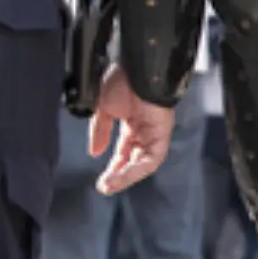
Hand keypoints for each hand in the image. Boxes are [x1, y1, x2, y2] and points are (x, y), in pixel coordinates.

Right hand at [88, 63, 175, 194]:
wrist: (137, 70)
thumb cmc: (123, 82)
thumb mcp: (103, 109)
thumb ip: (99, 131)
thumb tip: (95, 152)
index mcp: (131, 125)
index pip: (123, 154)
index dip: (113, 168)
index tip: (102, 182)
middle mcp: (145, 132)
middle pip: (134, 162)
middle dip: (119, 176)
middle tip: (105, 187)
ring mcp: (155, 133)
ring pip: (144, 164)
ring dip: (127, 176)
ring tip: (111, 185)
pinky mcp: (163, 134)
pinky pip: (152, 157)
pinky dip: (138, 168)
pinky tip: (124, 174)